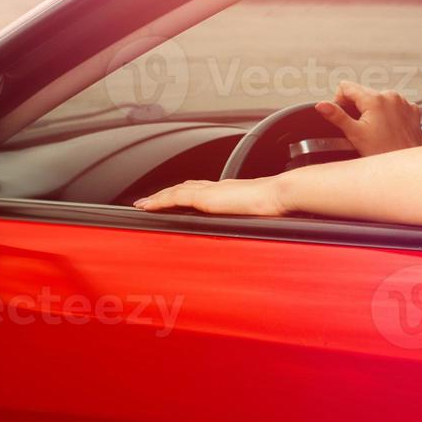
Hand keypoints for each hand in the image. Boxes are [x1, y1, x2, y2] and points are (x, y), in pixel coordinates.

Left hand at [134, 178, 284, 216]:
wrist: (279, 194)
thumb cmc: (276, 205)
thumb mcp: (259, 214)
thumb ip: (250, 218)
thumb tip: (253, 234)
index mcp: (228, 190)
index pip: (200, 189)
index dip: (184, 192)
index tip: (174, 196)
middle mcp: (216, 187)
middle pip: (183, 187)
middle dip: (166, 193)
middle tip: (150, 201)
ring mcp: (209, 191)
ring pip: (175, 191)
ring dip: (157, 197)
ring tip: (143, 205)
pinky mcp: (205, 198)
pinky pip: (174, 198)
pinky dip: (159, 201)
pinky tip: (148, 207)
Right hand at [314, 81, 421, 156]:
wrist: (408, 167)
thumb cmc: (383, 153)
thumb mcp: (355, 135)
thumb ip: (336, 116)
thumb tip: (321, 105)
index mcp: (374, 99)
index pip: (346, 87)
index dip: (340, 101)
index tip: (344, 117)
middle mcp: (390, 96)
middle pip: (362, 92)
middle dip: (357, 107)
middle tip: (359, 129)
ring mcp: (403, 102)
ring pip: (378, 98)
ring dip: (373, 110)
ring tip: (375, 131)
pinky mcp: (412, 110)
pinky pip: (393, 105)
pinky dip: (388, 114)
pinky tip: (388, 129)